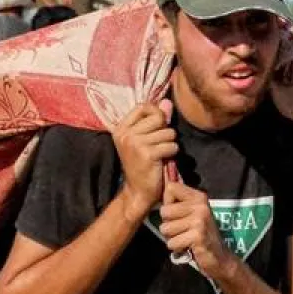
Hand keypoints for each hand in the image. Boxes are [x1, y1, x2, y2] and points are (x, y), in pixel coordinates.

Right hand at [112, 101, 177, 215]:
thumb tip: (167, 101)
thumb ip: (155, 120)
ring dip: (169, 144)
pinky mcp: (147, 154)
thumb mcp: (143, 140)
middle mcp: (125, 134)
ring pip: (168, 132)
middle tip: (158, 145)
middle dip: (165, 131)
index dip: (155, 113)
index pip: (143, 106)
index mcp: (120, 128)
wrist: (138, 192)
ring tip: (160, 154)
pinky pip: (171, 145)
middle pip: (158, 118)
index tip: (157, 127)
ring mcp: (135, 144)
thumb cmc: (142, 164)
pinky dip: (172, 153)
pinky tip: (163, 161)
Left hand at [159, 179, 233, 276]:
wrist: (219, 257)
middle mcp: (200, 205)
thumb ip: (179, 201)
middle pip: (164, 211)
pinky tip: (189, 246)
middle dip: (168, 225)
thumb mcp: (192, 213)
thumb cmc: (200, 235)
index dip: (168, 202)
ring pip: (165, 228)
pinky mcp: (197, 236)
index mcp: (199, 197)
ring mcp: (200, 220)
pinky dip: (177, 248)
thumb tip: (164, 182)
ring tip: (186, 238)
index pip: (171, 188)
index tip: (178, 213)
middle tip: (183, 230)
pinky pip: (172, 242)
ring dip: (173, 238)